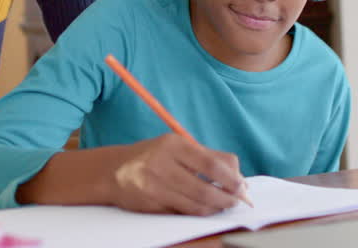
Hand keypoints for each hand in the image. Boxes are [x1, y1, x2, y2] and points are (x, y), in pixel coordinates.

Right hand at [111, 133, 246, 215]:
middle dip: (227, 198)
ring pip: (196, 205)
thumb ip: (209, 156)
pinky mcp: (151, 205)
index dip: (231, 178)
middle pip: (205, 190)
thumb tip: (239, 174)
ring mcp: (154, 187)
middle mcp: (162, 165)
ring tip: (224, 205)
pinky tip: (206, 208)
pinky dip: (199, 212)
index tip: (242, 186)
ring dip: (215, 208)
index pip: (211, 164)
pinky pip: (183, 212)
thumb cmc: (153, 156)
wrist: (115, 171)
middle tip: (238, 200)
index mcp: (173, 145)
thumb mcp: (178, 146)